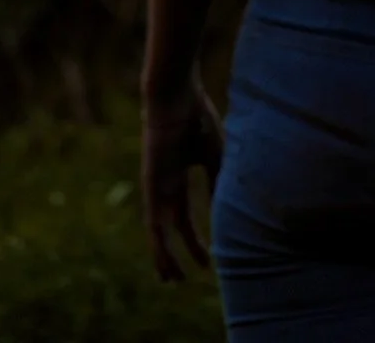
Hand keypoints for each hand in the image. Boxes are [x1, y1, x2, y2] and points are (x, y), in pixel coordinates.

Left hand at [142, 76, 224, 282]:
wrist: (177, 94)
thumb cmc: (196, 116)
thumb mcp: (213, 156)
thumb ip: (216, 182)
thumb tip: (224, 211)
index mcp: (180, 174)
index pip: (184, 215)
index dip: (194, 239)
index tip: (207, 261)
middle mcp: (165, 183)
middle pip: (169, 227)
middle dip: (176, 253)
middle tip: (180, 280)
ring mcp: (156, 185)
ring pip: (157, 230)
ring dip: (163, 257)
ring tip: (171, 281)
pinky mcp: (150, 184)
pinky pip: (152, 219)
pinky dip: (158, 242)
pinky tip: (163, 260)